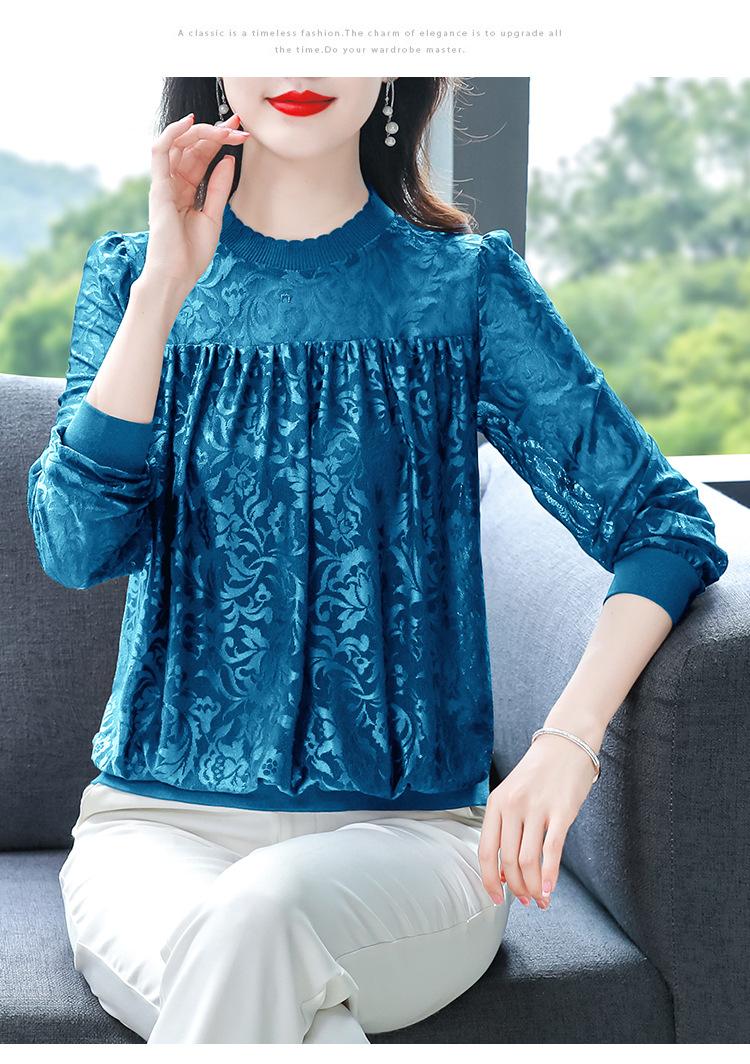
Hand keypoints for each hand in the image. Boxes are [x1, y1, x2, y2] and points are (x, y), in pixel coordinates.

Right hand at [141, 111, 251, 293]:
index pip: (202, 156)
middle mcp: (174, 183)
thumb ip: (218, 188)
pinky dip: (172, 133)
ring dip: (201, 132)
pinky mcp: (158, 187)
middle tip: (238, 127)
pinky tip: (190, 122)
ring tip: (224, 129)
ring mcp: (164, 184)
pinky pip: (159, 151)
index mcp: (187, 190)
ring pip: (178, 144)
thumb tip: (228, 160)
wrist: (176, 275)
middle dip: (216, 132)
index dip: (220, 141)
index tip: (241, 133)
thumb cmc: (192, 253)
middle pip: (192, 147)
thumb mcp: (214, 216)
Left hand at [478, 731, 598, 908]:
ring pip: (528, 861)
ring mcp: (536, 808)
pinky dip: (549, 876)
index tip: (496, 899)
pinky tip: (550, 890)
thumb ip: (505, 828)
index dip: (489, 881)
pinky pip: (551, 850)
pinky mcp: (561, 812)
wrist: (566, 744)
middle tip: (526, 902)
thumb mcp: (512, 795)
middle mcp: (512, 806)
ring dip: (533, 887)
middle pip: (508, 861)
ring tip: (540, 899)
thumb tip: (503, 872)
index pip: (486, 852)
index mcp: (496, 803)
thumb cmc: (538, 774)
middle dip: (516, 889)